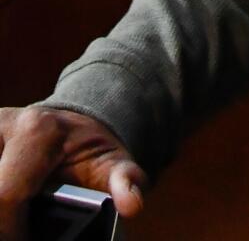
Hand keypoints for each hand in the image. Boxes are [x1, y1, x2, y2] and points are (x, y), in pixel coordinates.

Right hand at [0, 108, 146, 239]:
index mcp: (37, 132)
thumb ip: (125, 182)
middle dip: (2, 221)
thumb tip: (132, 205)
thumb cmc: (89, 149)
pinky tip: (6, 213)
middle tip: (16, 231)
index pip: (6, 194)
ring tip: (12, 220)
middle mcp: (4, 124)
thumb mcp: (113, 162)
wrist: (72, 122)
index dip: (10, 230)